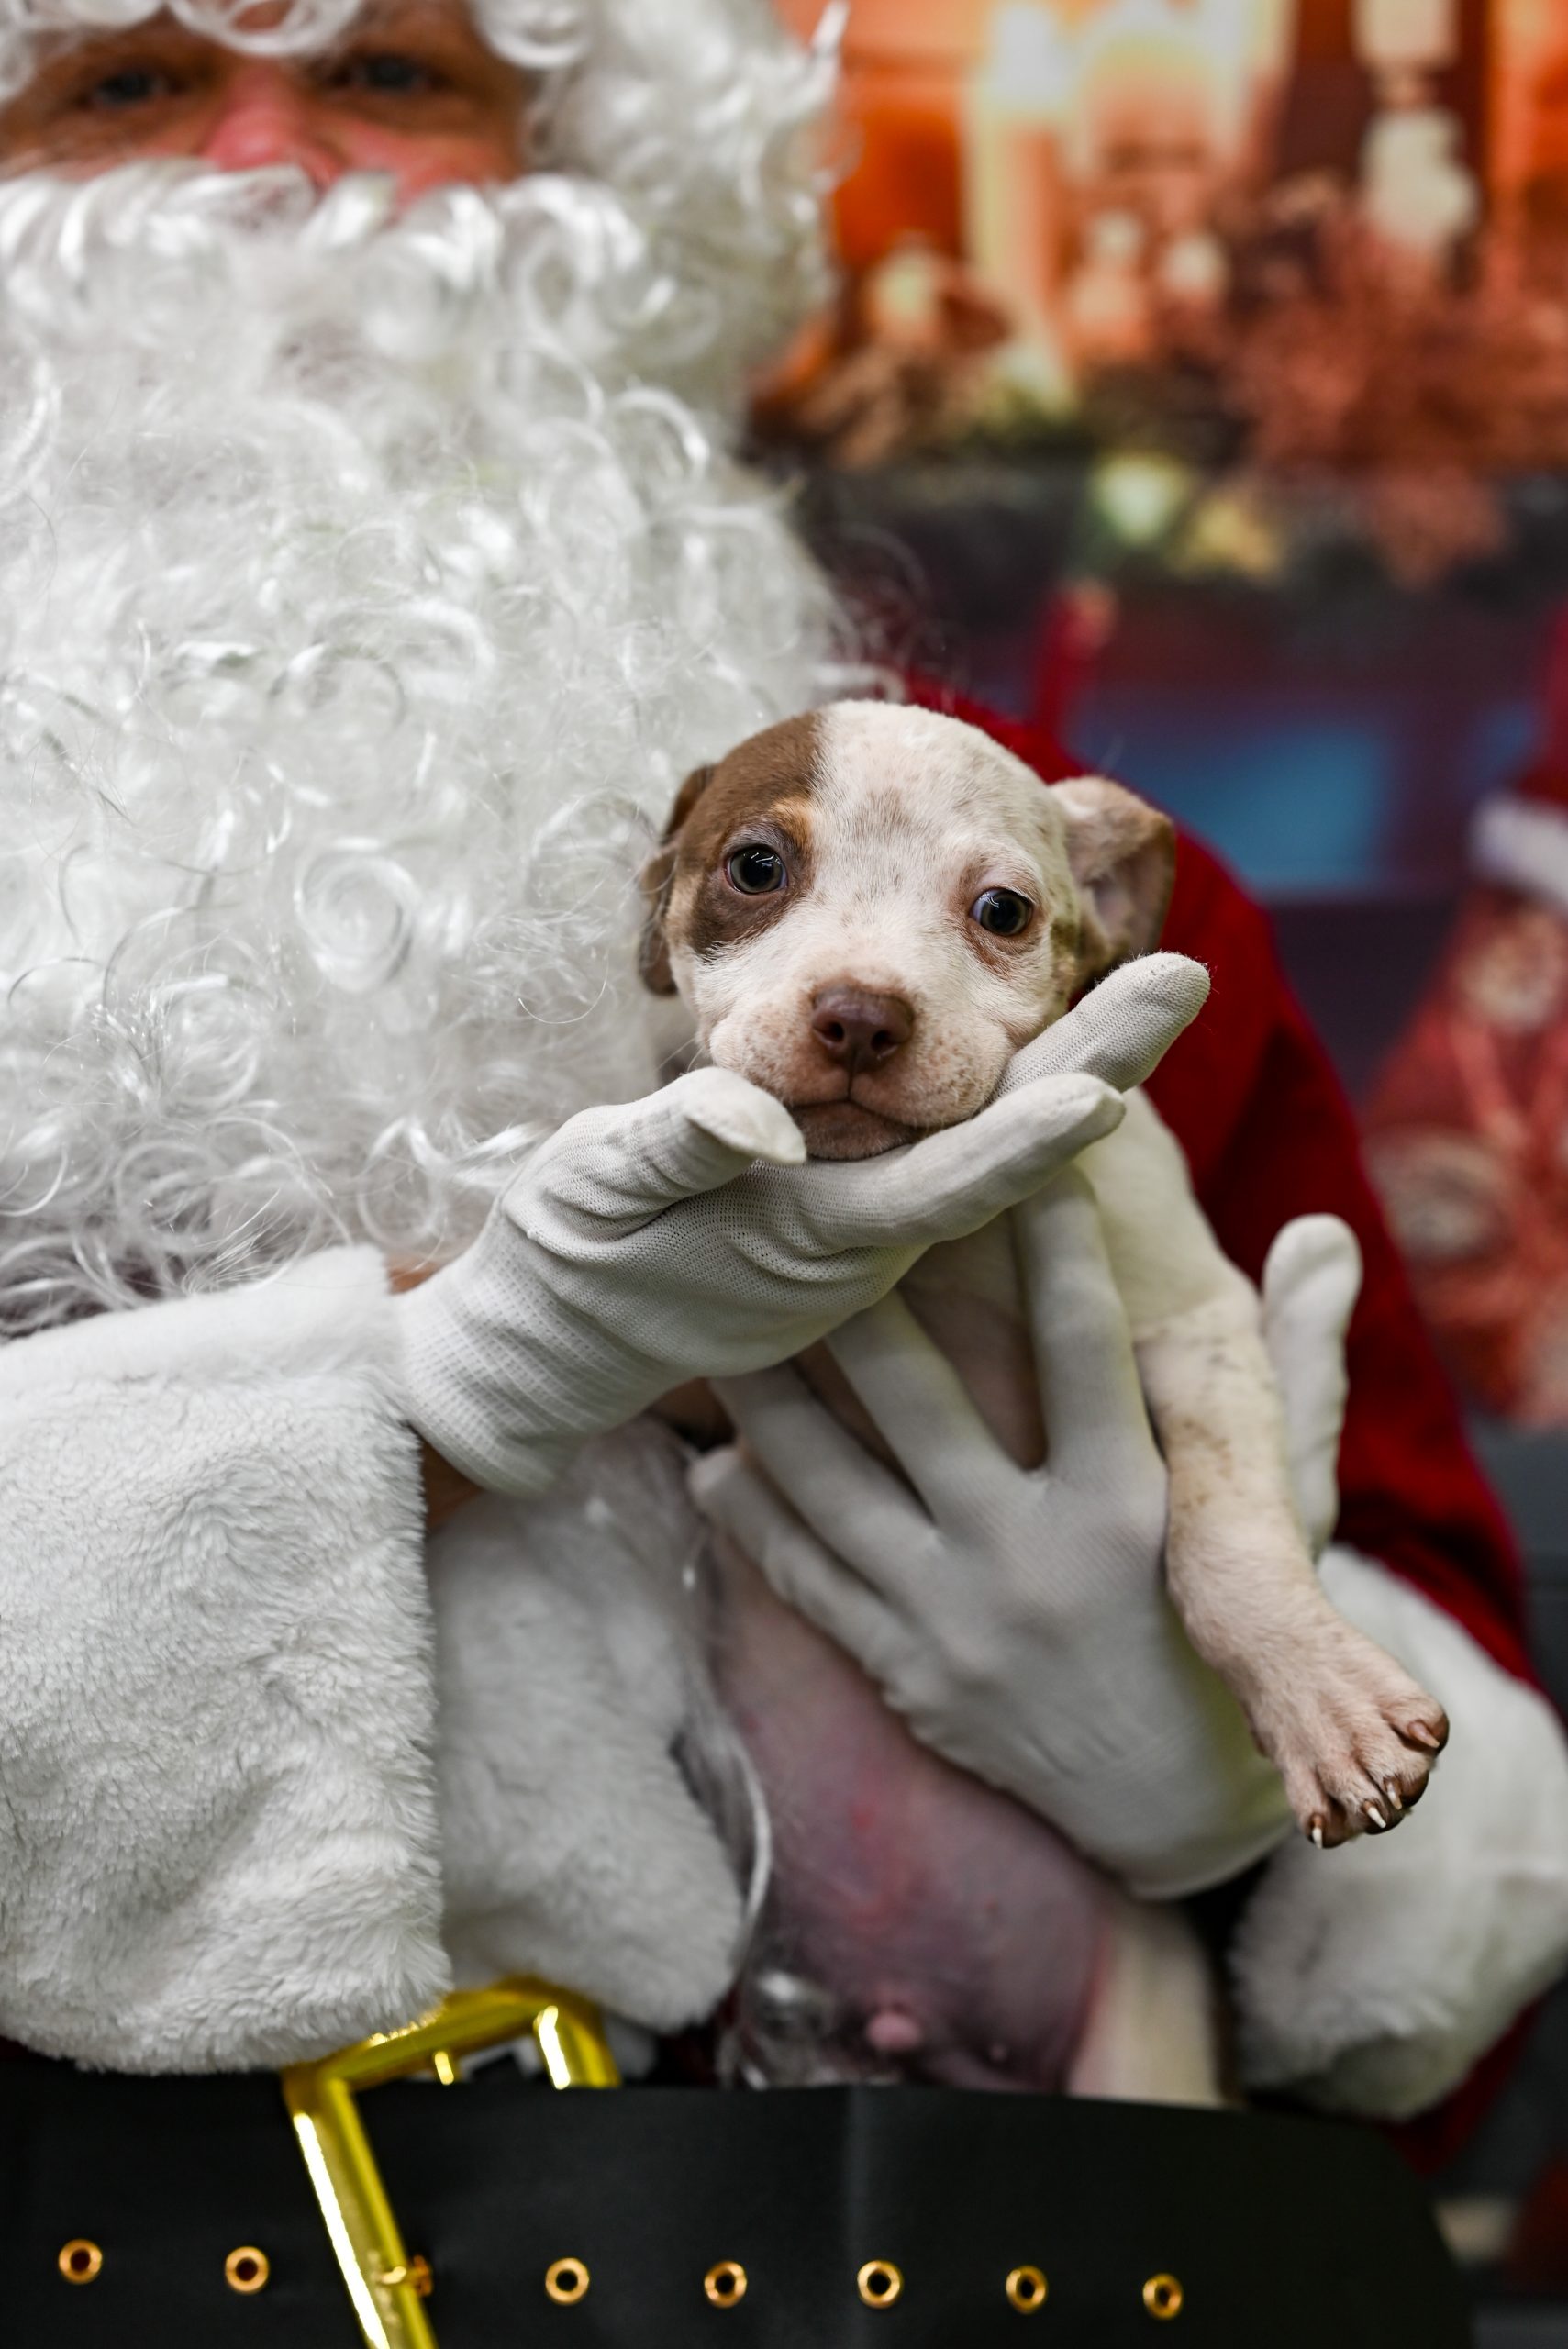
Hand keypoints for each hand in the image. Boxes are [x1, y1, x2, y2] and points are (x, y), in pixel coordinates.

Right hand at [397, 954, 1208, 1497]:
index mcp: (826, 1238)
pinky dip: (1013, 1090)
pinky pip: (952, 1146)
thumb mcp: (599, 1190)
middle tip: (1188, 977)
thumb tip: (758, 1116)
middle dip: (1096, 1062)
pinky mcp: (854, 1214)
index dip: (1033, 1130)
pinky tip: (1068, 1041)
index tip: (1114, 1083)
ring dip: (1075, 1068)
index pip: (955, 1181)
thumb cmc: (574, 1258)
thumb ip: (679, 1150)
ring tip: (1159, 990)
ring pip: (990, 1142)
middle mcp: (876, 1239)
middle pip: (1006, 1149)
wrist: (556, 1337)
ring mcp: (872, 1228)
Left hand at [693, 1176, 1362, 1898]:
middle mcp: (1035, 1562)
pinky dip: (755, 1516)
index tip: (1013, 1156)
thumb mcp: (1285, 1514)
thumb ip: (1298, 1371)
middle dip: (854, 1305)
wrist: (1182, 1819)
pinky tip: (712, 1458)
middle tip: (801, 1218)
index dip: (1050, 1244)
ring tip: (723, 1322)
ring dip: (771, 1400)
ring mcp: (958, 1623)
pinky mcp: (907, 1675)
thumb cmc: (1234, 1637)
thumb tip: (1328, 1236)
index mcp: (1134, 1510)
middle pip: (917, 1403)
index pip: (1082, 1348)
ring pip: (833, 1486)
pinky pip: (808, 1580)